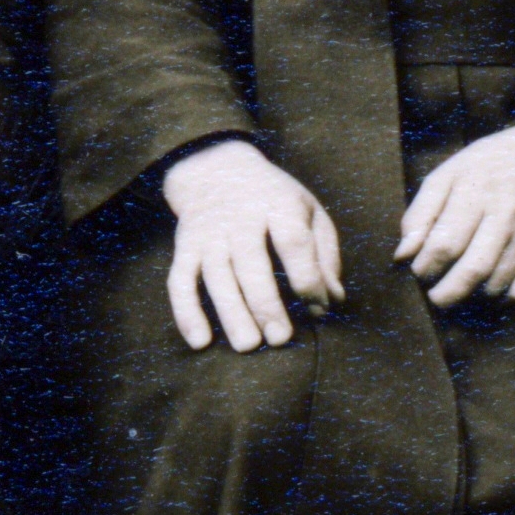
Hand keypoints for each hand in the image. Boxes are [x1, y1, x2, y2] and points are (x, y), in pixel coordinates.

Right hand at [157, 137, 345, 352]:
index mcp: (278, 204)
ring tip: (249, 345)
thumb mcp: (309, 212)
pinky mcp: (185, 247)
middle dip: (266, 305)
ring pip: (216, 277)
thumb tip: (334, 300)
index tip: (319, 308)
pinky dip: (187, 313)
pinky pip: (180, 282)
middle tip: (281, 338)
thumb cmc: (275, 199)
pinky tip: (201, 341)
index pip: (294, 242)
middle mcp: (240, 217)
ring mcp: (209, 233)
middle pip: (251, 264)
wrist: (217, 169)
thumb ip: (325, 254)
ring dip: (231, 314)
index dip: (308, 279)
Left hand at [398, 120, 514, 309]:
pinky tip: (490, 286)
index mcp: (476, 192)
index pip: (443, 246)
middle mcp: (507, 214)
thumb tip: (403, 255)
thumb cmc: (492, 165)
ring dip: (471, 296)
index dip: (424, 268)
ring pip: (495, 286)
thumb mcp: (450, 173)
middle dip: (444, 294)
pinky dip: (501, 298)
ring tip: (461, 288)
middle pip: (471, 272)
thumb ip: (421, 212)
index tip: (420, 270)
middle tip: (435, 295)